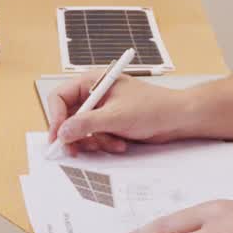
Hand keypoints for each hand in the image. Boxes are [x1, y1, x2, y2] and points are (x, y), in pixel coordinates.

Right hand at [46, 71, 195, 155]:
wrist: (177, 119)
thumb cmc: (153, 108)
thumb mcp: (116, 116)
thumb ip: (87, 124)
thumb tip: (62, 132)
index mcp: (92, 82)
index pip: (60, 97)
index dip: (55, 117)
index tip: (57, 136)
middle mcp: (94, 95)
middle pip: (67, 116)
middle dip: (74, 135)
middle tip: (73, 151)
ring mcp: (101, 111)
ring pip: (80, 131)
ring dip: (94, 142)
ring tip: (113, 143)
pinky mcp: (109, 124)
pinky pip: (94, 138)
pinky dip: (104, 144)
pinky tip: (120, 143)